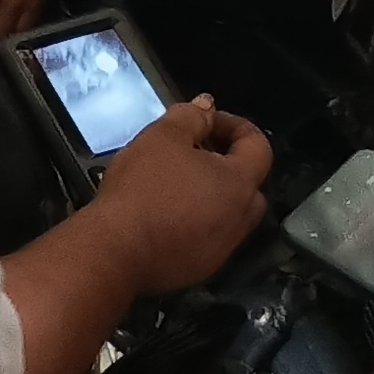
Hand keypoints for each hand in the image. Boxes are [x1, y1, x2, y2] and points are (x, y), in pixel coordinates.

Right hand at [87, 97, 271, 291]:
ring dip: (212, 195)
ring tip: (179, 183)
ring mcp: (223, 247)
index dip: (234, 125)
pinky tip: (167, 215)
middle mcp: (239, 218)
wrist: (116, 249)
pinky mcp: (202, 267)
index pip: (257, 146)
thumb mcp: (163, 137)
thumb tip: (206, 106)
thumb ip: (191, 117)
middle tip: (195, 151)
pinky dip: (196, 222)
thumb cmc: (142, 190)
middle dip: (227, 163)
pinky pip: (208, 237)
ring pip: (229, 213)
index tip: (207, 120)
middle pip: (248, 183)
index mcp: (238, 182)